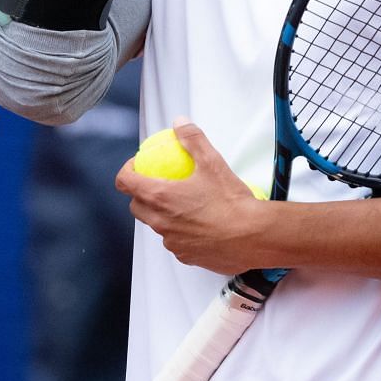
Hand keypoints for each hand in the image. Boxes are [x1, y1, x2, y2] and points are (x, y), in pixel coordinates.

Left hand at [115, 118, 269, 272]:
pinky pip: (176, 241)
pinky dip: (181, 231)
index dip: (127, 171)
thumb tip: (180, 124)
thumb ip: (192, 140)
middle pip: (136, 206)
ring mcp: (172, 242)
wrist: (254, 236)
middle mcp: (161, 222)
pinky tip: (199, 224)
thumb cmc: (232, 202)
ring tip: (183, 204)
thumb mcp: (212, 162)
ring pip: (157, 226)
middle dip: (140, 194)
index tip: (138, 166)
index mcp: (160, 197)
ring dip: (162, 214)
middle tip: (158, 184)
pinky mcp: (186, 256)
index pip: (125, 182)